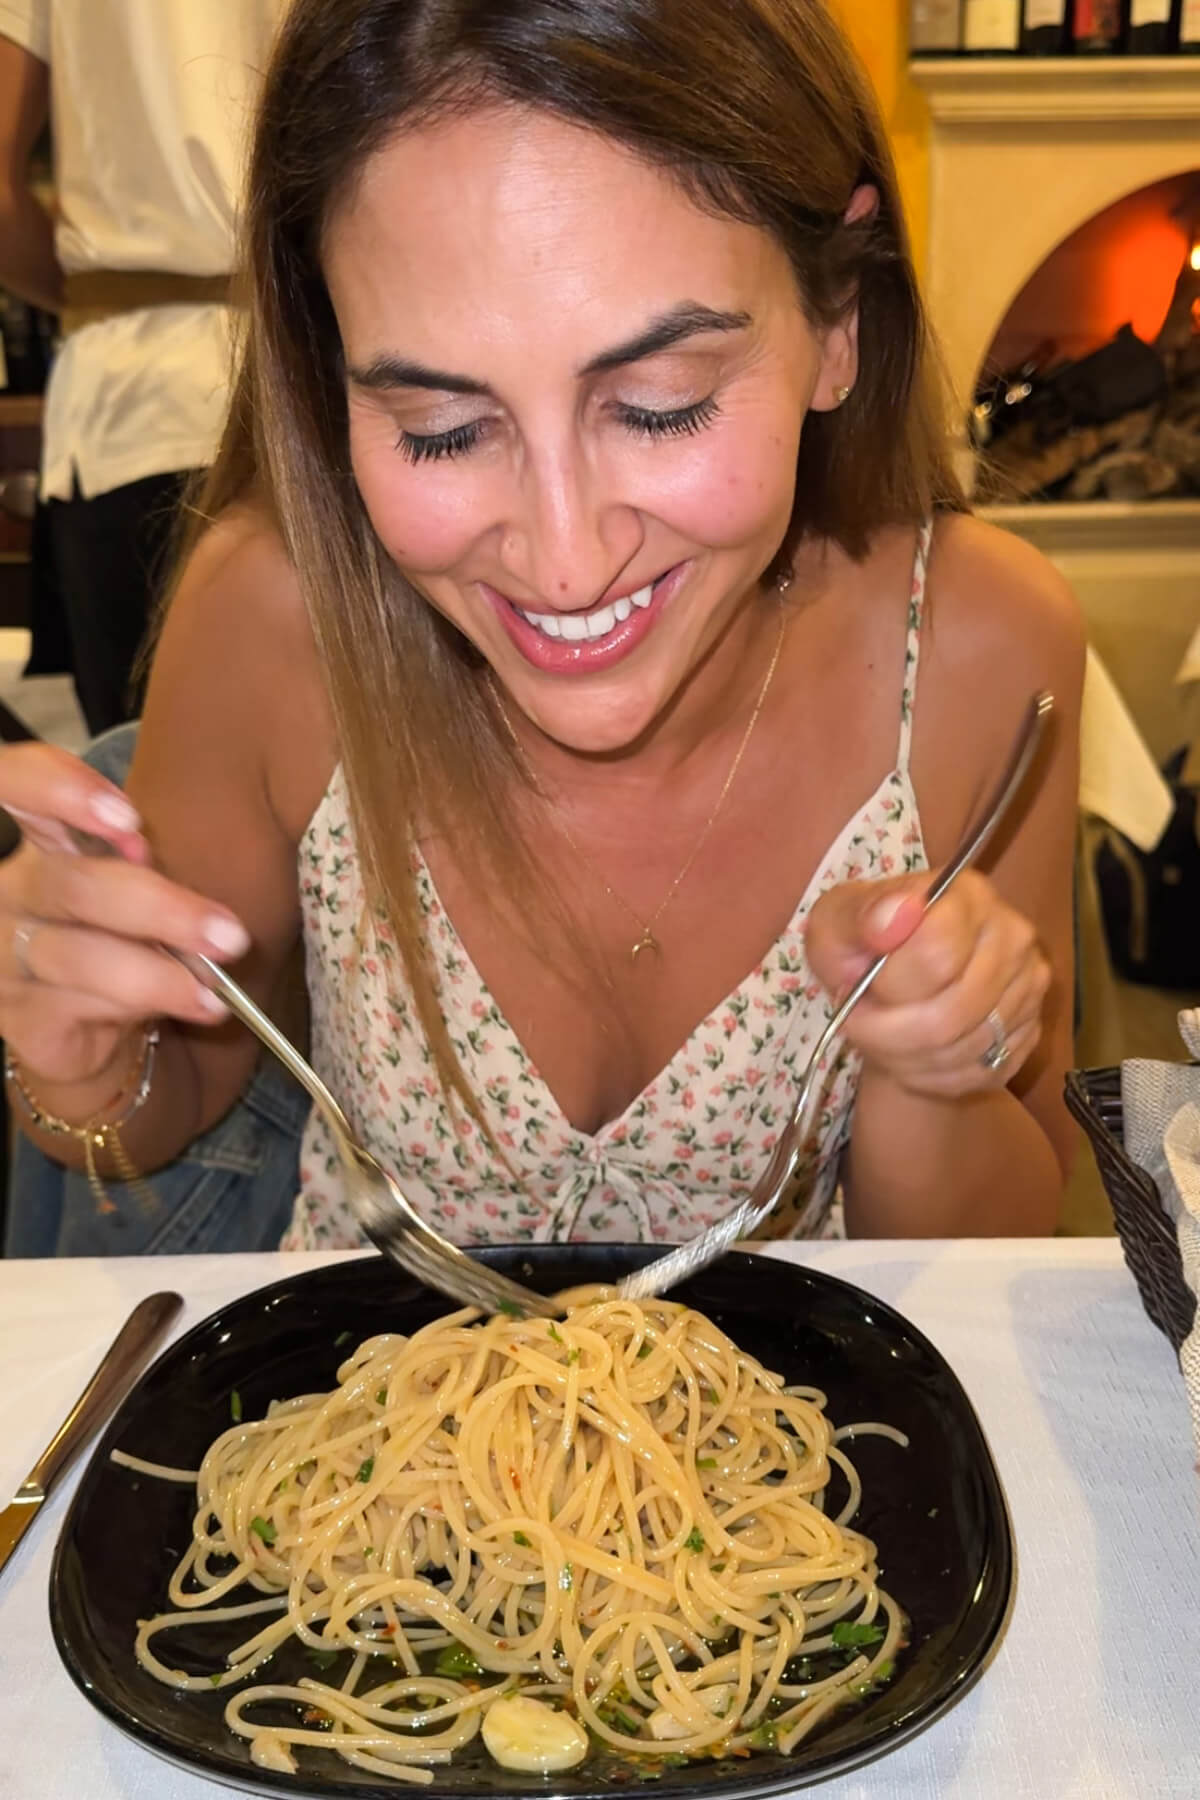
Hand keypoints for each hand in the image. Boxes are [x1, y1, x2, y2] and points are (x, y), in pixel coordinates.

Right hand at [0, 744, 250, 1093]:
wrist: (100, 1029)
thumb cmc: (131, 942)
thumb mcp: (146, 891)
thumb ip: (154, 869)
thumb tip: (208, 883)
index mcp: (44, 841)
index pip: (17, 783)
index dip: (56, 787)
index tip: (131, 819)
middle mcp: (12, 889)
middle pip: (72, 885)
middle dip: (159, 909)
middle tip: (228, 934)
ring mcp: (6, 953)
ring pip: (79, 955)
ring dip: (158, 974)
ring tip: (213, 987)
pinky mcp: (17, 1014)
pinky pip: (75, 1005)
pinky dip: (143, 1006)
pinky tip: (193, 1008)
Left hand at [804, 869, 1049, 1096]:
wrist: (890, 981)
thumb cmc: (862, 944)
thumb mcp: (837, 921)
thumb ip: (859, 917)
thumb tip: (898, 914)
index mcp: (966, 896)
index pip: (936, 953)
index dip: (887, 983)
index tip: (856, 983)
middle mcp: (1012, 937)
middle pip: (948, 1014)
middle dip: (886, 1032)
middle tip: (858, 1022)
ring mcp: (1027, 987)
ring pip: (960, 1050)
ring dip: (902, 1057)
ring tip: (878, 1037)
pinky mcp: (1029, 1032)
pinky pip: (977, 1073)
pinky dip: (930, 1075)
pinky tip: (908, 1053)